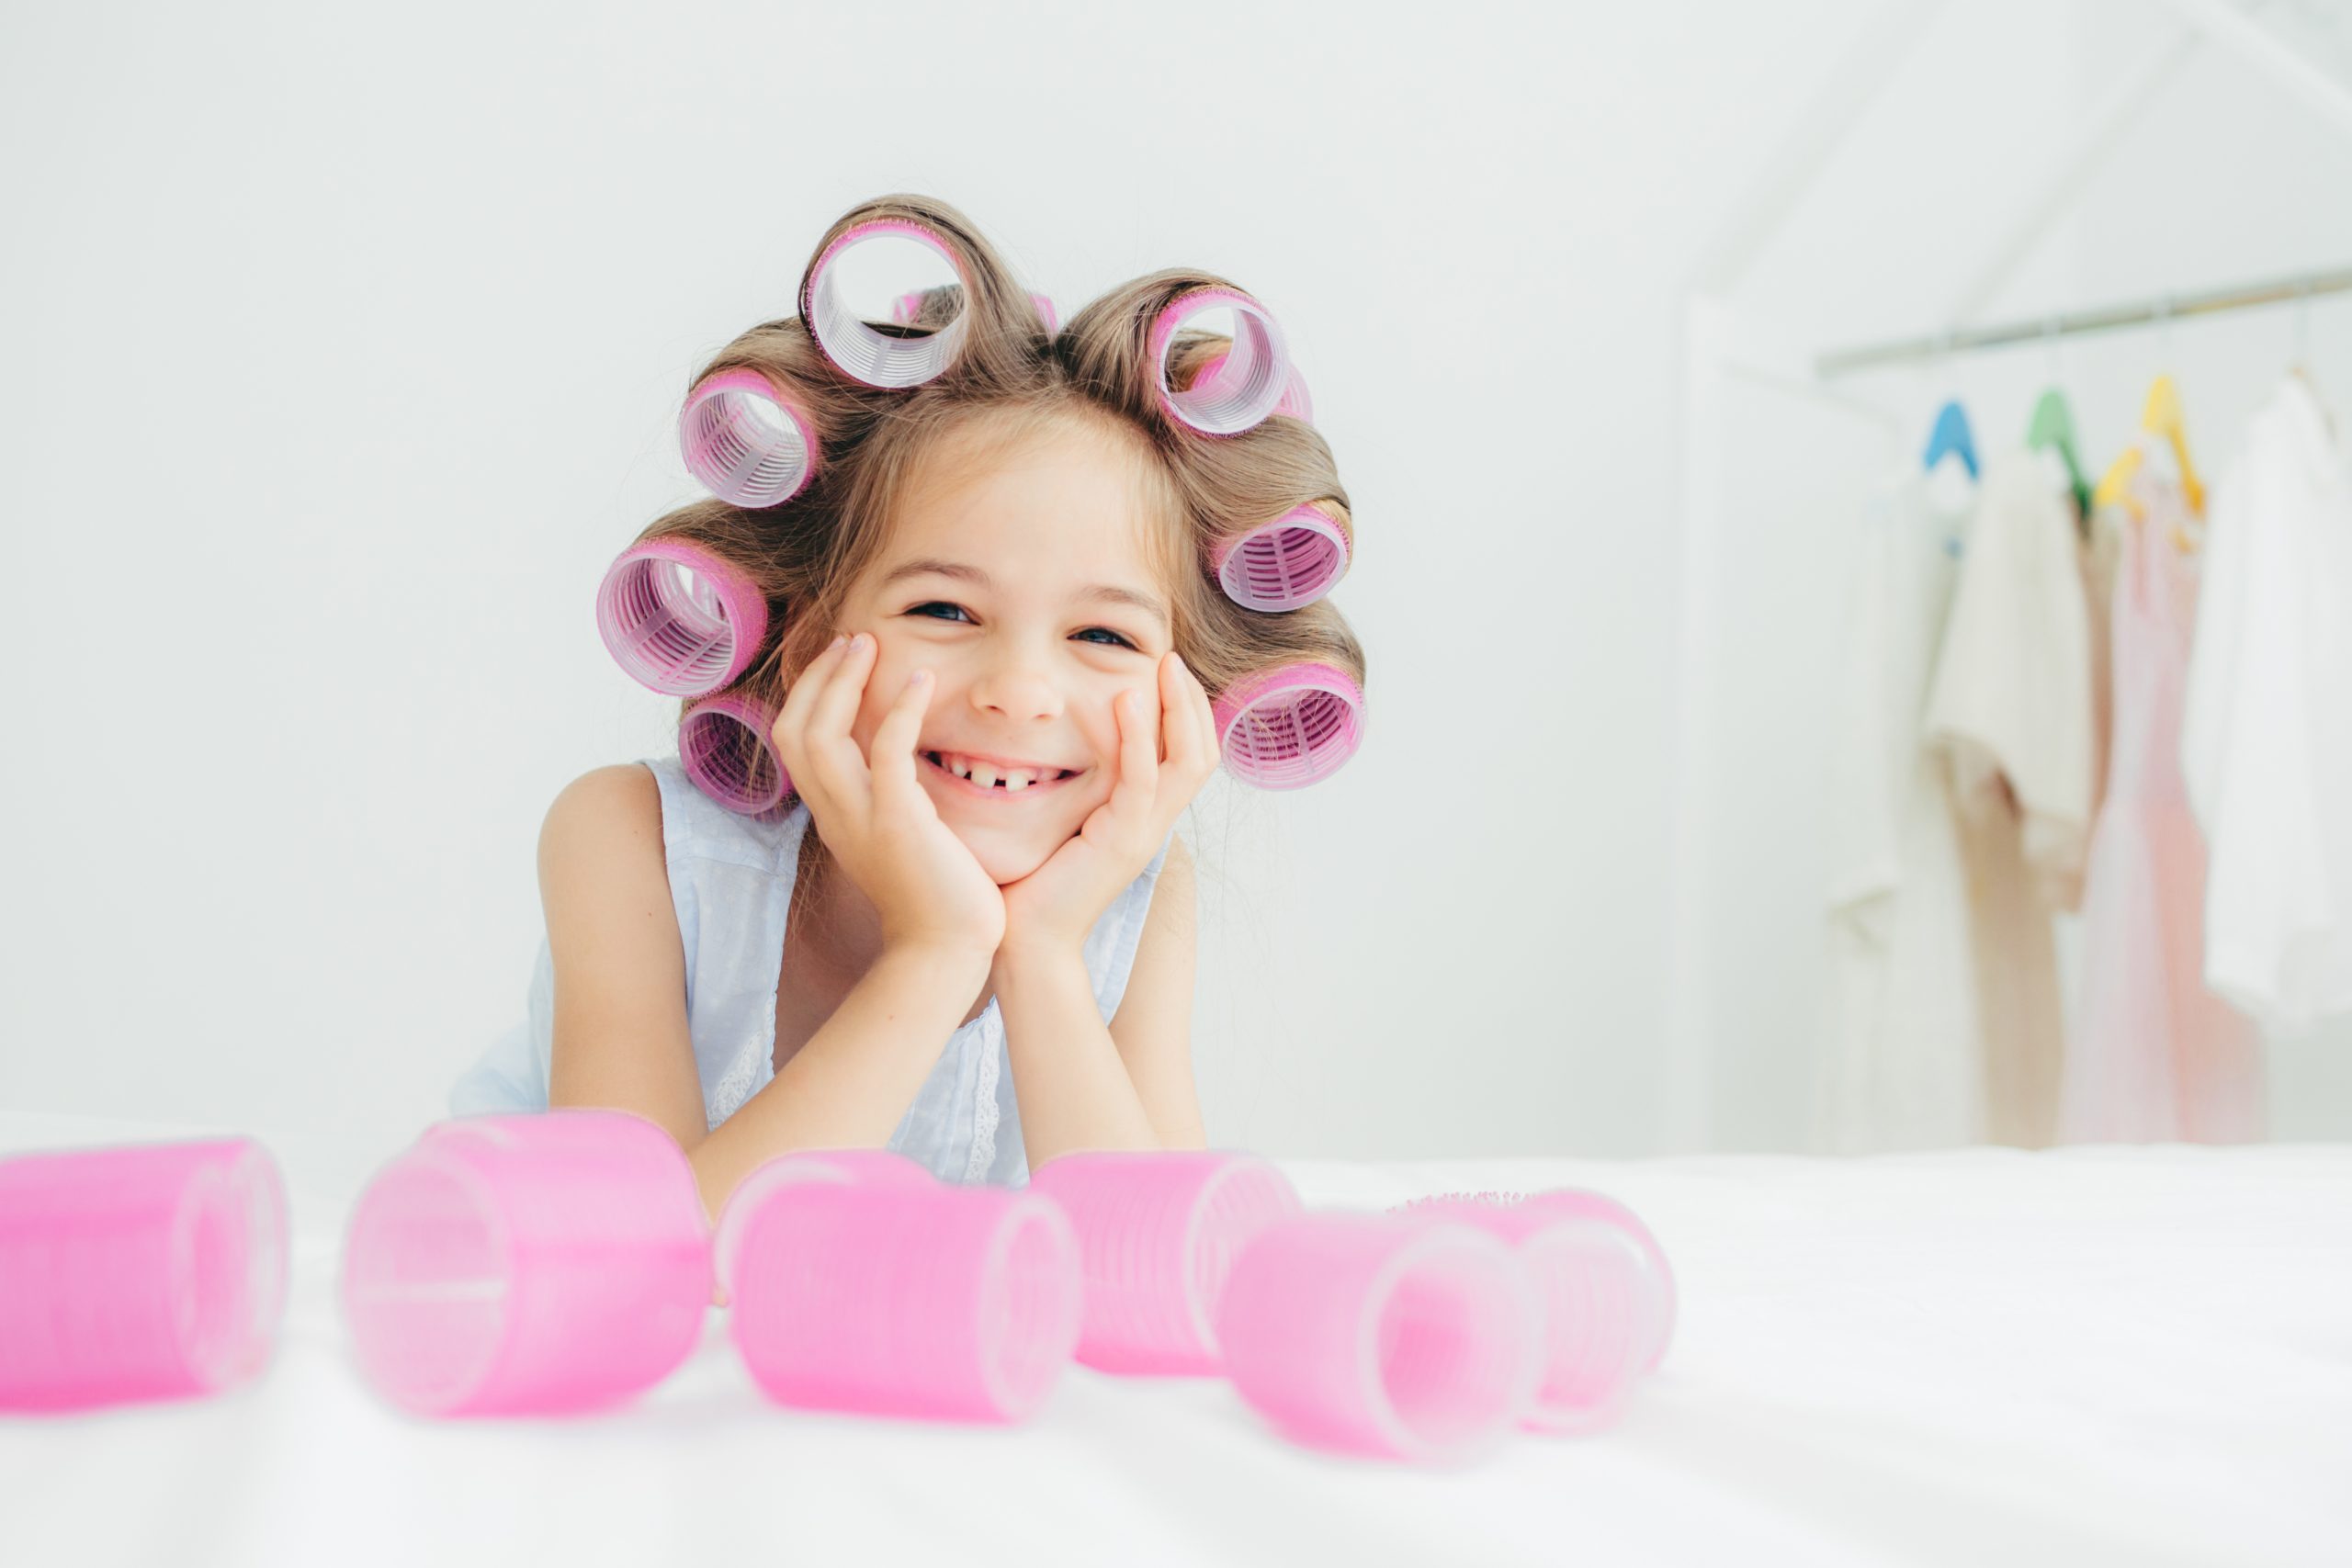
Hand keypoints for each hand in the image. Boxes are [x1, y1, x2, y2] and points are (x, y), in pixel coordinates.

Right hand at [770, 633, 1004, 959]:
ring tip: (869, 644)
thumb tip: (897, 767)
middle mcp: (835, 815)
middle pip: (795, 730)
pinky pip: (886, 751)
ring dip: (843, 681)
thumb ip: (886, 803)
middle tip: (851, 639)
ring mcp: (861, 819)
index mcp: (834, 817)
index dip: (809, 694)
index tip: (840, 659)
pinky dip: (900, 709)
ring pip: (822, 735)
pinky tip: (923, 681)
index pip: (795, 743)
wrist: (945, 953)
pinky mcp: (899, 823)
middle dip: (819, 677)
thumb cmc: (935, 901)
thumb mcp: (896, 843)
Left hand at [999, 651, 1218, 959]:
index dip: (1185, 712)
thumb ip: (1075, 787)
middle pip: (1202, 752)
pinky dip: (1137, 738)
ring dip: (1177, 708)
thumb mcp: (1063, 822)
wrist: (1027, 942)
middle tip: (1171, 658)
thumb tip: (1055, 745)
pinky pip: (1142, 780)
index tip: (1164, 669)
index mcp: (1143, 818)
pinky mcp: (1121, 840)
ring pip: (1187, 762)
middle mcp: (1153, 823)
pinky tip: (1126, 702)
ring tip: (1163, 667)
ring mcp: (1143, 833)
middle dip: (1191, 701)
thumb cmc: (1034, 884)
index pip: (1188, 756)